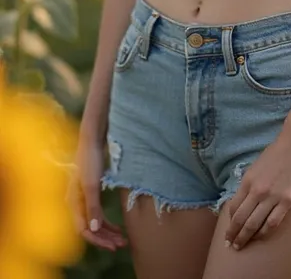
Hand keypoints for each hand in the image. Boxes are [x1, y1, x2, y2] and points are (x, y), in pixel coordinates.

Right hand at [68, 132, 128, 251]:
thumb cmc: (90, 160)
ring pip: (95, 222)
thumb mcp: (92, 184)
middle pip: (90, 228)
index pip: (84, 230)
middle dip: (105, 238)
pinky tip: (117, 225)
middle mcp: (77, 203)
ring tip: (123, 238)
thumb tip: (93, 230)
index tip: (114, 246)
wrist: (92, 138)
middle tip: (122, 244)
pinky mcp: (92, 191)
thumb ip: (92, 207)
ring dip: (108, 231)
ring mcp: (84, 197)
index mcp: (74, 202)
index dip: (98, 240)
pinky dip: (107, 221)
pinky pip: (98, 213)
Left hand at [225, 128, 290, 250]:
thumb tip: (243, 201)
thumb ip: (249, 184)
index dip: (229, 223)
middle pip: (240, 219)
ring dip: (246, 238)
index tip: (228, 231)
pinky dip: (264, 232)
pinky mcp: (287, 201)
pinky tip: (261, 237)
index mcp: (247, 181)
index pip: (233, 207)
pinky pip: (273, 222)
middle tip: (230, 246)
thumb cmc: (276, 153)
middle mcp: (257, 191)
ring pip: (254, 224)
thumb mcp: (255, 167)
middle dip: (233, 235)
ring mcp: (272, 197)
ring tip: (242, 246)